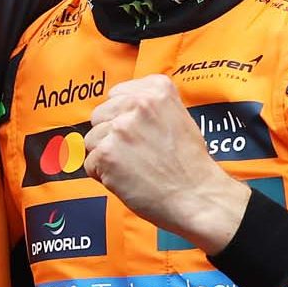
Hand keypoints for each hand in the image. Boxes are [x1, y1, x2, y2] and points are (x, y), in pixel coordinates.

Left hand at [83, 75, 250, 253]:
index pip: (116, 94)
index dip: (122, 116)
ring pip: (91, 139)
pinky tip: (128, 179)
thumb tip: (119, 106)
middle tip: (136, 154)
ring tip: (133, 167)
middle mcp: (138, 104)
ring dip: (106, 156)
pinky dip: (103, 176)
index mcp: (157, 89)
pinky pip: (90, 163)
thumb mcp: (179, 117)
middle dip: (110, 135)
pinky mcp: (107, 154)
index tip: (137, 131)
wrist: (197, 197)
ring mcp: (121, 128)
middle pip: (99, 115)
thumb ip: (150, 106)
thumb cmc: (190, 164)